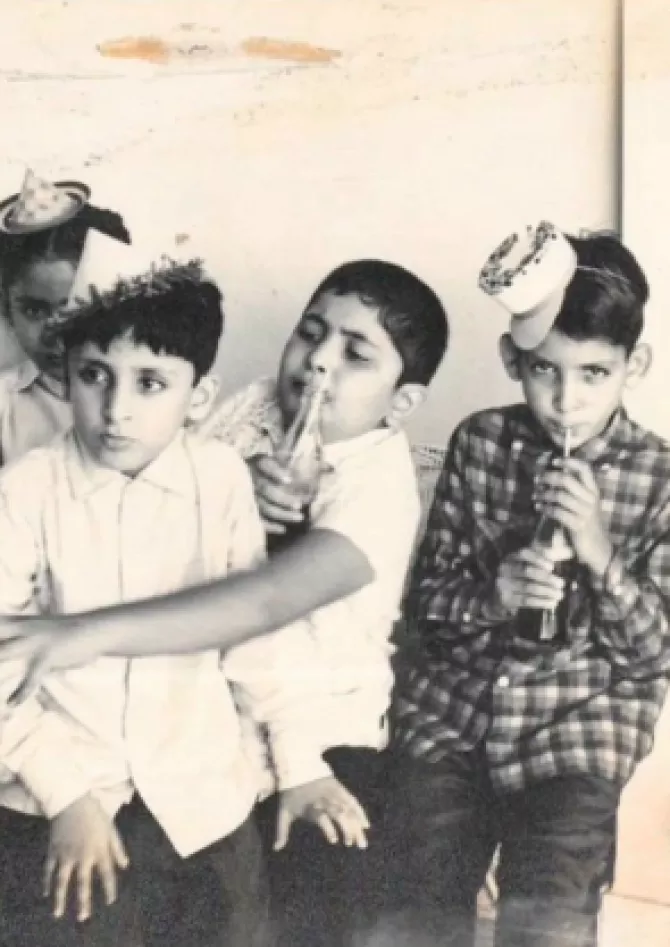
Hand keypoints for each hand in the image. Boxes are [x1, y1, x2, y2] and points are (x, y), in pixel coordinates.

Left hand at [0, 617, 97, 706]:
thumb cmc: (68, 634)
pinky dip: (21, 692)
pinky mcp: (48, 656)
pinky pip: (31, 677)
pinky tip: (11, 703)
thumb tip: (7, 654)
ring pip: (4, 652)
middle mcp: (24, 629)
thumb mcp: (42, 631)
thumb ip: (22, 640)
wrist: (97, 629)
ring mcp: (36, 642)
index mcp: (21, 623)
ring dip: (0, 657)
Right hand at [46, 794, 128, 921]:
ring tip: (58, 914)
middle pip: (83, 883)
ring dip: (60, 898)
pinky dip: (46, 881)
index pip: (107, 874)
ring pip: (62, 881)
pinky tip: (46, 893)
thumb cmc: (95, 814)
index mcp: (99, 850)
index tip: (110, 901)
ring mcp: (67, 854)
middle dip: (83, 902)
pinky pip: (49, 869)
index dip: (109, 889)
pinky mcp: (54, 850)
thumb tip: (125, 865)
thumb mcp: (111, 829)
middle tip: (83, 918)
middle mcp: (83, 855)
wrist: (72, 801)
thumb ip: (118, 848)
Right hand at [248, 455, 305, 534]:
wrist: (241, 477)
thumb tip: (329, 466)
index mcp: (259, 463)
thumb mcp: (278, 460)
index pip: (266, 465)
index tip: (289, 480)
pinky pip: (256, 518)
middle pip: (266, 489)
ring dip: (281, 513)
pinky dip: (269, 525)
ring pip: (263, 506)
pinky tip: (283, 529)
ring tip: (299, 517)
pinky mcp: (247, 508)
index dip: (276, 472)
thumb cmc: (268, 468)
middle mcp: (251, 478)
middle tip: (300, 505)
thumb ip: (298, 462)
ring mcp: (247, 494)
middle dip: (283, 498)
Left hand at [274, 776, 369, 849]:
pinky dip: (360, 812)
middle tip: (356, 845)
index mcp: (311, 806)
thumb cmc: (290, 793)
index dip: (329, 828)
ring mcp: (334, 793)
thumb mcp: (284, 812)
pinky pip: (352, 801)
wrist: (297, 767)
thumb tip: (275, 849)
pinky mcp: (339, 788)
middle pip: (340, 815)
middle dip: (349, 830)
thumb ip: (282, 831)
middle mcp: (325, 800)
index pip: (322, 818)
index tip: (335, 841)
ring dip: (357, 825)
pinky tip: (366, 824)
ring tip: (363, 841)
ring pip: (349, 810)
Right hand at [494, 546, 564, 612]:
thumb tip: (568, 553)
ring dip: (547, 592)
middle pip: (527, 571)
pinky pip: (526, 601)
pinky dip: (541, 603)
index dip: (538, 559)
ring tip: (560, 595)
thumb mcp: (531, 563)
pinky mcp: (506, 599)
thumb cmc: (522, 576)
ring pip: (528, 587)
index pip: (524, 554)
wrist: (501, 595)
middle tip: (561, 584)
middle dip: (546, 578)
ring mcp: (504, 584)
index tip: (551, 566)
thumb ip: (547, 557)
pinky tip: (552, 603)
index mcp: (512, 557)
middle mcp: (505, 569)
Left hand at [535, 458, 612, 574]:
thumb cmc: (588, 524)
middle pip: (567, 480)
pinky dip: (545, 508)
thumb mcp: (586, 505)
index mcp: (594, 491)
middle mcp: (591, 499)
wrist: (598, 548)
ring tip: (536, 496)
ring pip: (560, 495)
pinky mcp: (577, 525)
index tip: (554, 461)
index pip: (585, 469)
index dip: (569, 461)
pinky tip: (539, 508)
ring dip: (544, 494)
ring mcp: (585, 512)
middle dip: (549, 477)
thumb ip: (575, 491)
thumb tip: (555, 476)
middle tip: (538, 480)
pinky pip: (557, 512)